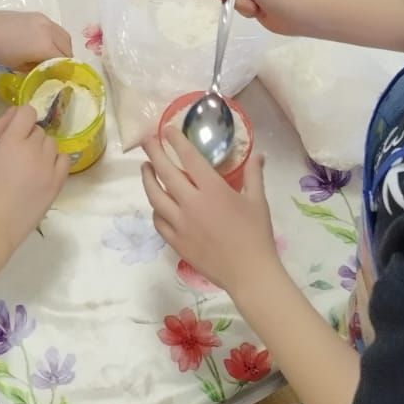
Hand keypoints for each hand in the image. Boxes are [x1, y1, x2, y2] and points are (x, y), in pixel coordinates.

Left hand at [0, 9, 71, 70]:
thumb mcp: (18, 66)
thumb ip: (37, 69)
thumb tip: (46, 71)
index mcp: (45, 46)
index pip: (64, 61)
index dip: (64, 72)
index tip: (61, 80)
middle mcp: (50, 31)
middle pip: (67, 48)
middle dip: (65, 60)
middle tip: (58, 70)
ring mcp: (45, 21)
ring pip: (63, 36)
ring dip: (63, 47)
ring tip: (53, 57)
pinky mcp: (38, 16)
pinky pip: (55, 28)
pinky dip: (56, 38)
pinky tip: (45, 44)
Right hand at [0, 104, 69, 251]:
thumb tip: (15, 112)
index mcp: (11, 141)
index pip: (27, 112)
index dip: (21, 120)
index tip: (15, 133)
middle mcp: (32, 149)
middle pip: (39, 130)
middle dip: (29, 139)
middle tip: (18, 157)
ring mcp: (48, 165)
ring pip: (52, 144)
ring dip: (42, 151)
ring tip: (31, 168)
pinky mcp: (58, 181)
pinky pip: (64, 159)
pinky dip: (56, 162)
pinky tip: (45, 172)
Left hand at [142, 128, 277, 298]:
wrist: (249, 274)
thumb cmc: (256, 235)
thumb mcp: (258, 200)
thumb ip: (254, 174)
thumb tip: (258, 154)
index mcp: (213, 190)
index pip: (189, 158)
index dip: (176, 141)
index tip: (166, 129)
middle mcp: (192, 203)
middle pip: (165, 172)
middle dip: (153, 152)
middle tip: (146, 140)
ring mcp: (181, 224)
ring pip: (155, 196)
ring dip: (147, 179)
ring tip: (145, 168)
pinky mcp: (176, 242)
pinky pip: (158, 221)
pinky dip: (155, 208)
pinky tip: (157, 203)